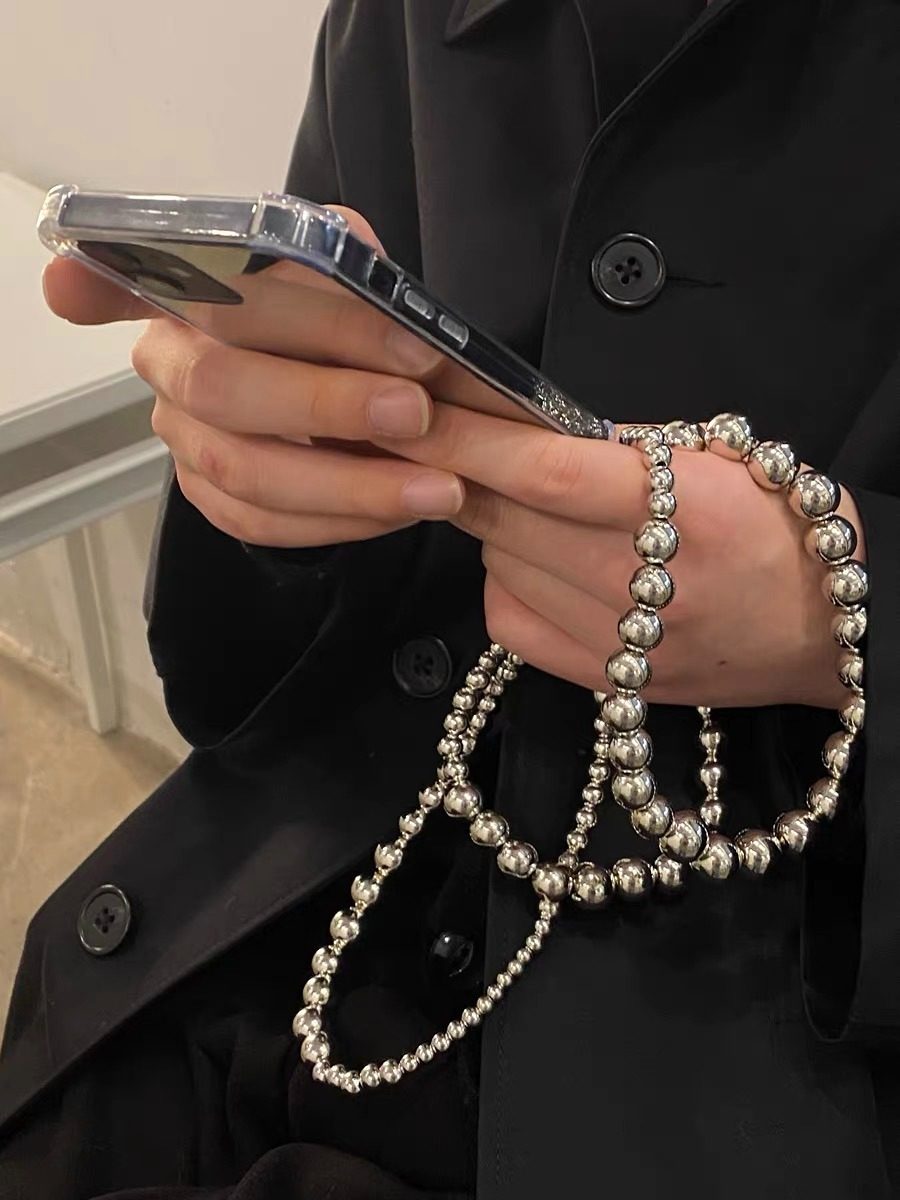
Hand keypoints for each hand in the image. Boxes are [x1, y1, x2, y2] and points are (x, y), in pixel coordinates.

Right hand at [42, 207, 479, 548]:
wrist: (369, 393)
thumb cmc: (352, 322)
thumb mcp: (356, 273)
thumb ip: (352, 269)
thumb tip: (378, 294)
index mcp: (191, 284)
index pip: (138, 273)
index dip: (96, 282)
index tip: (73, 284)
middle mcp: (171, 359)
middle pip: (221, 384)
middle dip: (325, 401)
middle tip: (414, 410)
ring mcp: (185, 436)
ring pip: (246, 470)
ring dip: (352, 483)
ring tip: (440, 486)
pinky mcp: (211, 496)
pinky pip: (265, 523)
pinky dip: (342, 522)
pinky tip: (403, 510)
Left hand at [369, 402, 864, 709]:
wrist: (825, 632)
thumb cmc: (780, 530)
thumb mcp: (724, 457)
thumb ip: (627, 444)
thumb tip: (532, 431)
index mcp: (683, 510)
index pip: (544, 473)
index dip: (470, 441)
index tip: (416, 415)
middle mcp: (644, 582)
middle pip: (505, 520)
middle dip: (458, 475)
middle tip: (440, 445)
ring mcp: (620, 642)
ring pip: (500, 566)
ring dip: (492, 526)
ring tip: (529, 508)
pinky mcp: (604, 682)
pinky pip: (509, 621)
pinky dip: (503, 581)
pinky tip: (535, 563)